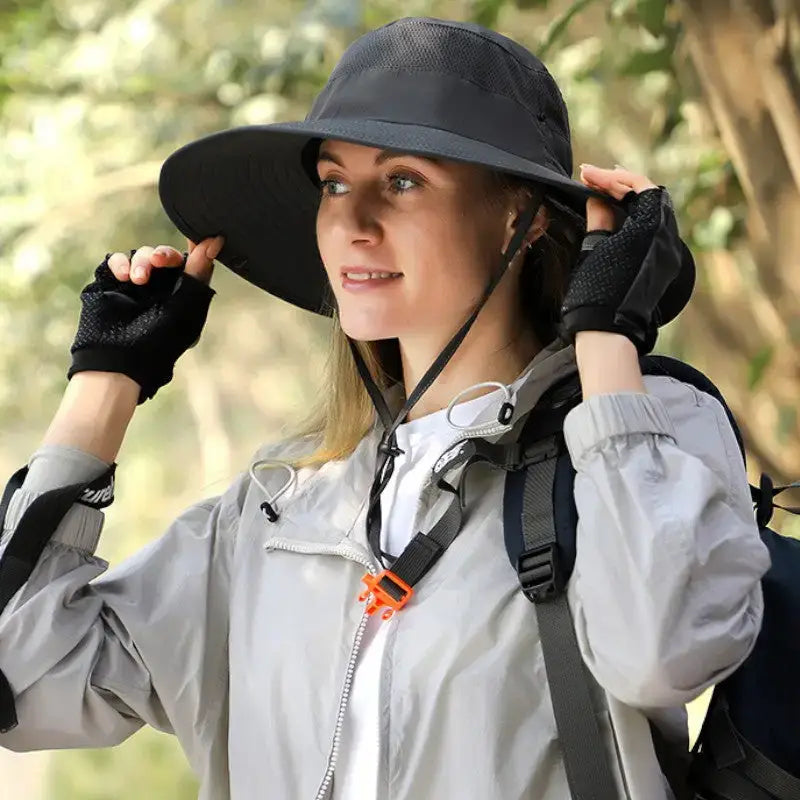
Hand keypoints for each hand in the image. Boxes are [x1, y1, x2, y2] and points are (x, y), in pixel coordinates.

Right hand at [67, 235, 224, 403]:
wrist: (120, 359)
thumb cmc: (160, 340)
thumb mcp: (187, 306)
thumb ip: (199, 272)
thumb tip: (216, 240)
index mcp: (185, 295)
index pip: (192, 263)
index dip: (195, 247)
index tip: (196, 234)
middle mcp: (163, 288)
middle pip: (166, 256)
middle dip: (163, 255)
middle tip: (158, 261)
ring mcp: (137, 286)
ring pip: (142, 255)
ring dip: (142, 261)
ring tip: (138, 280)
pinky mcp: (113, 284)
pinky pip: (117, 261)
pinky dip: (121, 263)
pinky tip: (123, 276)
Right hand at [559, 164, 684, 354]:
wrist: (607, 334)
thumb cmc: (596, 292)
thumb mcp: (593, 248)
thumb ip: (599, 218)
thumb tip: (599, 199)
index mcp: (653, 228)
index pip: (637, 186)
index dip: (610, 178)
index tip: (585, 175)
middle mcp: (667, 238)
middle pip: (649, 197)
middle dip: (621, 185)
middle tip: (595, 178)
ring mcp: (666, 254)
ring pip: (651, 214)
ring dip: (627, 201)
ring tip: (603, 193)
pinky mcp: (660, 267)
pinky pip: (651, 231)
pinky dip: (632, 219)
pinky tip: (614, 217)